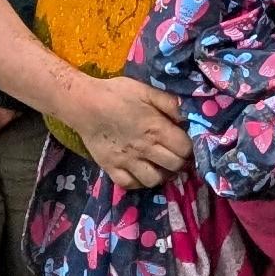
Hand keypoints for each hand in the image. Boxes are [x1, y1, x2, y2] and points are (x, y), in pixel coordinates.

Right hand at [72, 77, 190, 188]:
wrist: (84, 103)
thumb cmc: (117, 94)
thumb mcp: (147, 90)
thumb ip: (170, 103)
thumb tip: (188, 116)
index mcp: (156, 129)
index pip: (185, 149)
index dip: (190, 148)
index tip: (187, 143)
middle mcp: (144, 149)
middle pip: (174, 166)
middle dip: (181, 162)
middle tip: (177, 155)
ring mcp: (127, 161)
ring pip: (154, 180)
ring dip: (162, 175)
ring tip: (161, 165)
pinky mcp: (111, 168)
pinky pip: (130, 184)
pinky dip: (139, 182)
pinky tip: (142, 172)